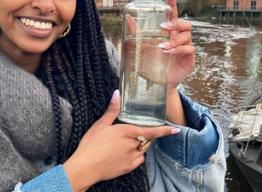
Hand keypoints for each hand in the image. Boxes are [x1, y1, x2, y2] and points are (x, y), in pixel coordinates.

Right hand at [63, 91, 179, 191]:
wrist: (85, 168)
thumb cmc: (90, 145)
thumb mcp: (99, 125)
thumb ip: (112, 110)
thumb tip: (117, 94)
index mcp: (126, 132)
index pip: (150, 130)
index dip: (164, 130)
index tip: (176, 130)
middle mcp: (132, 145)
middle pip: (145, 139)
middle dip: (141, 136)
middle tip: (125, 136)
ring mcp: (131, 158)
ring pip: (142, 150)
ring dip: (137, 145)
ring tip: (120, 145)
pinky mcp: (129, 168)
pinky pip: (138, 160)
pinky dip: (135, 156)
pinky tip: (122, 154)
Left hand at [124, 0, 194, 86]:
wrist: (156, 83)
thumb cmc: (149, 64)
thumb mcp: (139, 49)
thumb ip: (135, 34)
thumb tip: (128, 18)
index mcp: (168, 32)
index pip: (172, 13)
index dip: (172, 2)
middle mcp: (178, 37)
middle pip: (184, 23)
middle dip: (174, 23)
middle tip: (163, 28)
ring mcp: (185, 47)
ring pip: (186, 35)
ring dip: (174, 39)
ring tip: (161, 47)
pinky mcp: (189, 58)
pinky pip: (189, 49)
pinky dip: (178, 49)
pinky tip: (168, 53)